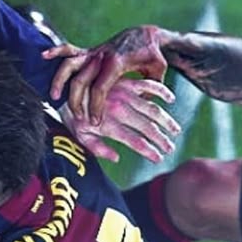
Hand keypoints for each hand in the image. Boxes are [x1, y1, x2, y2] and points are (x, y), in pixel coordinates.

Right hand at [44, 25, 169, 121]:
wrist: (144, 33)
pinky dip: (56, 51)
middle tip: (77, 119)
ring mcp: (93, 53)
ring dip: (59, 80)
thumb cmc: (152, 54)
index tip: (95, 122)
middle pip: (81, 80)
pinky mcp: (88, 51)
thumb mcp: (157, 70)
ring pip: (69, 64)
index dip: (96, 106)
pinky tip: (44, 56)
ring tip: (52, 97)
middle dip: (76, 101)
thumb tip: (147, 105)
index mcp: (117, 63)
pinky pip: (68, 49)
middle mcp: (101, 57)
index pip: (101, 88)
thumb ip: (152, 88)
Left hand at [60, 78, 178, 163]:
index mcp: (109, 125)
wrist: (65, 87)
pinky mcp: (125, 82)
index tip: (159, 159)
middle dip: (161, 140)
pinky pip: (147, 85)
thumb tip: (117, 157)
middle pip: (147, 128)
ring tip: (176, 131)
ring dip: (166, 121)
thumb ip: (98, 149)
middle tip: (170, 148)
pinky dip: (161, 90)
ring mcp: (124, 94)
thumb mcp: (80, 137)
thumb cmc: (72, 115)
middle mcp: (119, 110)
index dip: (149, 152)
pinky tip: (171, 99)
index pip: (135, 142)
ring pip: (152, 109)